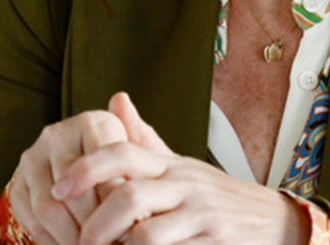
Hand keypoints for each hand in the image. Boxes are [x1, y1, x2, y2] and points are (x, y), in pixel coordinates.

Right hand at [9, 107, 129, 244]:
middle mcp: (57, 134)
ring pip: (49, 208)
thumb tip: (122, 101)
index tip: (132, 225)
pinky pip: (31, 221)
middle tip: (112, 244)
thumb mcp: (142, 158)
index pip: (102, 163)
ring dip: (72, 238)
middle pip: (74, 189)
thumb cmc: (127, 171)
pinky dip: (52, 242)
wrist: (90, 179)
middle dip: (96, 226)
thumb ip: (141, 141)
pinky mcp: (18, 185)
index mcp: (92, 122)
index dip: (116, 201)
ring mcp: (33, 159)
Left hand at [54, 95, 308, 244]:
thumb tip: (116, 99)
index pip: (122, 151)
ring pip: (146, 232)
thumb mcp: (181, 165)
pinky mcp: (211, 241)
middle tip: (78, 242)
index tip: (57, 187)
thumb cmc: (216, 197)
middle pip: (128, 195)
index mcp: (169, 165)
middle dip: (95, 222)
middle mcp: (183, 184)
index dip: (85, 167)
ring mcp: (199, 215)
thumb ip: (145, 139)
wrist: (273, 224)